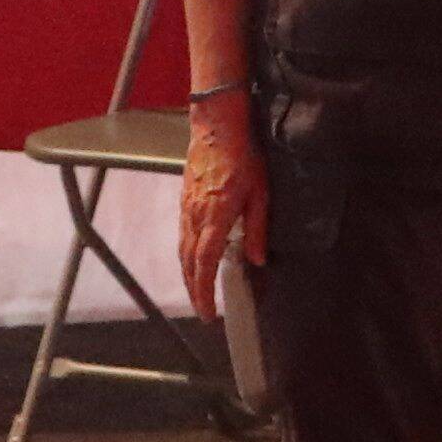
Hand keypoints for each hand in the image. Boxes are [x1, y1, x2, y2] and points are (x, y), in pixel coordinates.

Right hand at [178, 106, 263, 311]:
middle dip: (195, 291)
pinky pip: (181, 236)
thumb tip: (258, 260)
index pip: (206, 263)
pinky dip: (185, 257)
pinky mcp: (184, 201)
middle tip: (203, 313)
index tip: (209, 313)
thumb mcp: (260, 193)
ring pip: (182, 251)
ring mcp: (186, 209)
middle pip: (189, 263)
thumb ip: (258, 228)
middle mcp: (196, 216)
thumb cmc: (244, 157)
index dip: (205, 291)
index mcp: (216, 217)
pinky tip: (192, 262)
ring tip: (197, 294)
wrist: (216, 128)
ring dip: (188, 276)